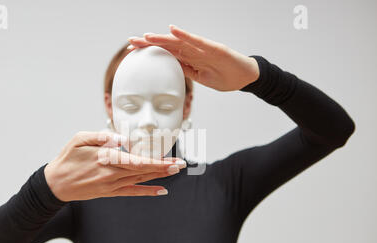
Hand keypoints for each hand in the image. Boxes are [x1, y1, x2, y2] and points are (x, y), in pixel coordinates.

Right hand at [44, 131, 185, 200]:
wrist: (55, 184)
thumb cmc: (67, 158)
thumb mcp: (79, 139)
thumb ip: (101, 137)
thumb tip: (122, 139)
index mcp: (105, 159)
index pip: (137, 162)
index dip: (156, 162)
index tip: (172, 160)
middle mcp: (111, 174)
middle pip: (143, 171)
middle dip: (164, 168)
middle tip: (181, 165)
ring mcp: (111, 185)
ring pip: (140, 180)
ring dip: (159, 176)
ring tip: (175, 171)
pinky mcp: (109, 192)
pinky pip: (132, 192)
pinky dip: (147, 192)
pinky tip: (161, 191)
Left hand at [127, 24, 259, 91]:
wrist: (246, 77)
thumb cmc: (225, 77)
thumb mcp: (201, 78)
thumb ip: (187, 72)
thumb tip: (171, 70)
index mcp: (189, 59)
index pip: (165, 53)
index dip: (149, 51)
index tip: (131, 51)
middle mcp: (193, 51)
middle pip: (167, 45)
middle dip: (148, 43)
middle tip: (130, 42)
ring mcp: (203, 48)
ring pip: (178, 42)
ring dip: (161, 38)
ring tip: (146, 36)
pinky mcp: (214, 48)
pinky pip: (197, 41)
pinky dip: (185, 35)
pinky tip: (173, 30)